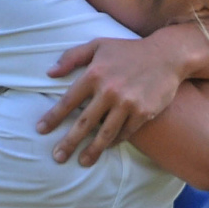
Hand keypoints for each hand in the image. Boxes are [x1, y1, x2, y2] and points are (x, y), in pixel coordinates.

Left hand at [37, 36, 186, 165]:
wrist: (167, 55)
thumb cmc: (128, 50)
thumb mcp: (98, 45)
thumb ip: (72, 57)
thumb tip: (49, 73)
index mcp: (94, 74)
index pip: (68, 101)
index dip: (53, 117)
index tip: (41, 130)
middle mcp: (109, 90)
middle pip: (84, 123)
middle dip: (68, 142)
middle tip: (57, 157)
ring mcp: (128, 103)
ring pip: (105, 134)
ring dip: (92, 150)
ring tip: (82, 162)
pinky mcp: (144, 113)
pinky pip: (125, 133)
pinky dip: (114, 141)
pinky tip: (106, 147)